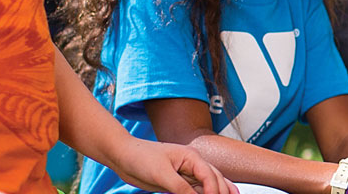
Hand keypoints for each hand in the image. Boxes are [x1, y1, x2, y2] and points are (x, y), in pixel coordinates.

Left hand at [106, 138, 234, 193]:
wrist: (124, 157)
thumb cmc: (141, 157)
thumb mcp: (161, 174)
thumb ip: (180, 188)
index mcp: (192, 156)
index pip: (210, 176)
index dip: (215, 191)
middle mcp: (193, 164)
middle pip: (215, 179)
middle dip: (224, 192)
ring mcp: (186, 174)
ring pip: (209, 185)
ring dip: (218, 193)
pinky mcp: (179, 182)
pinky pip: (197, 191)